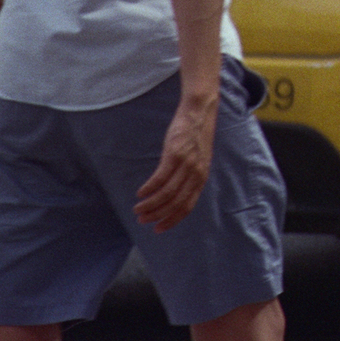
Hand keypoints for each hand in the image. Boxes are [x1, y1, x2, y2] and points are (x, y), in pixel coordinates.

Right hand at [134, 93, 216, 232]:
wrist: (200, 111)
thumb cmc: (196, 135)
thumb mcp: (198, 159)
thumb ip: (189, 175)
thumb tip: (175, 192)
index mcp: (201, 177)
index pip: (187, 206)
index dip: (172, 220)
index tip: (158, 229)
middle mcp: (196, 174)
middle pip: (175, 203)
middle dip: (157, 215)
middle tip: (142, 220)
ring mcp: (186, 164)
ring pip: (166, 194)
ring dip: (150, 205)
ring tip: (138, 209)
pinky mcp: (175, 154)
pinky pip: (160, 178)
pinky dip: (149, 188)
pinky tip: (140, 193)